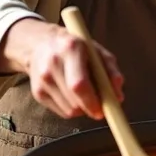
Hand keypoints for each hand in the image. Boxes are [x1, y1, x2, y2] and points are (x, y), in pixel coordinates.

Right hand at [0, 18, 123, 119]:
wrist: (41, 44)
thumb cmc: (76, 48)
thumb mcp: (97, 51)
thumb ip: (110, 71)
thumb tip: (118, 97)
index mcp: (71, 48)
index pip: (79, 84)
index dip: (92, 101)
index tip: (103, 110)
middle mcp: (53, 64)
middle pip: (74, 100)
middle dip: (90, 108)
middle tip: (100, 107)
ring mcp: (42, 80)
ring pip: (69, 110)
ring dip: (82, 108)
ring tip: (86, 94)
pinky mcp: (37, 92)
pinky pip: (61, 111)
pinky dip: (72, 108)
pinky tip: (72, 95)